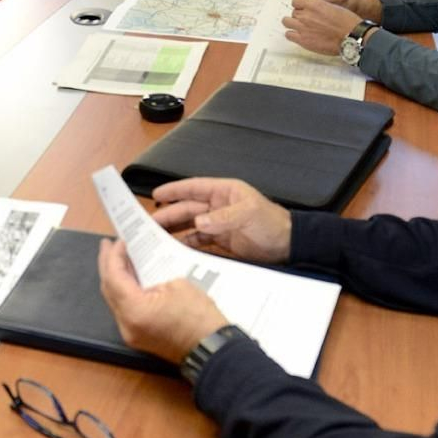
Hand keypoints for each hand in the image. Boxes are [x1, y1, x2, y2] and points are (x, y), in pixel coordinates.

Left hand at [97, 238, 227, 363]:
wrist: (213, 350)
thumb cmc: (201, 319)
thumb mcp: (177, 285)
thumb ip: (151, 275)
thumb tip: (141, 270)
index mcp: (134, 310)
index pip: (114, 277)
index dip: (114, 256)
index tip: (118, 241)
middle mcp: (126, 324)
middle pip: (109, 289)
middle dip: (107, 265)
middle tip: (107, 245)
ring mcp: (131, 333)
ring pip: (115, 300)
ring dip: (115, 279)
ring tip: (116, 259)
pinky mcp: (139, 336)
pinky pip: (125, 310)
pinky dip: (125, 292)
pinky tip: (129, 278)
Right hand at [147, 177, 292, 263]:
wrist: (288, 246)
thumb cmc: (271, 223)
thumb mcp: (249, 214)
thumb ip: (224, 217)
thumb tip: (199, 222)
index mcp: (223, 192)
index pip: (194, 188)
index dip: (174, 191)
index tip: (156, 195)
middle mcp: (217, 206)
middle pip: (187, 209)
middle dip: (168, 215)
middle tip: (149, 224)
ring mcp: (217, 224)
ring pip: (189, 225)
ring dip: (173, 230)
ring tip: (155, 237)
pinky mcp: (220, 241)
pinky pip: (197, 240)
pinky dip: (185, 244)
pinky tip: (173, 249)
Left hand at [283, 0, 362, 56]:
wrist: (351, 36)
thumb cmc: (347, 22)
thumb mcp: (333, 6)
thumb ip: (320, 6)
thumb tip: (314, 9)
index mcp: (314, 4)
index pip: (296, 1)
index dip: (299, 6)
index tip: (302, 9)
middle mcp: (306, 14)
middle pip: (293, 12)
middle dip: (298, 16)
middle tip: (306, 21)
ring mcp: (302, 27)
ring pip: (286, 21)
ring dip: (292, 24)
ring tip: (299, 28)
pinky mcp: (302, 40)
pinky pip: (288, 34)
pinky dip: (292, 34)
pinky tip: (298, 36)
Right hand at [293, 0, 379, 18]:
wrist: (356, 7)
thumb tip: (308, 4)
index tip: (302, 2)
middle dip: (299, 0)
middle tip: (300, 9)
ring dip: (301, 6)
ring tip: (304, 14)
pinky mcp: (313, 3)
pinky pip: (304, 6)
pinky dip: (304, 10)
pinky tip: (307, 16)